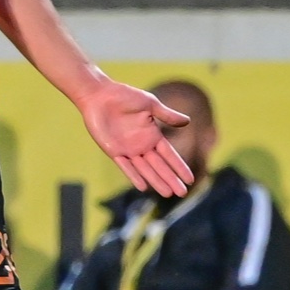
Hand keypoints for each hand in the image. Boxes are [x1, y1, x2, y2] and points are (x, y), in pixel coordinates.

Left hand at [77, 79, 190, 196]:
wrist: (99, 95)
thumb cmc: (124, 96)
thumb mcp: (150, 104)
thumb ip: (167, 115)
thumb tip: (188, 121)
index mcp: (153, 135)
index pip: (170, 155)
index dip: (179, 167)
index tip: (190, 179)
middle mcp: (142, 146)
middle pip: (160, 166)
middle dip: (171, 179)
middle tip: (183, 193)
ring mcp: (128, 150)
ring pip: (145, 170)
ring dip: (156, 181)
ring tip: (168, 194)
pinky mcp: (114, 152)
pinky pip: (126, 167)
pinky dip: (134, 176)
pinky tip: (143, 187)